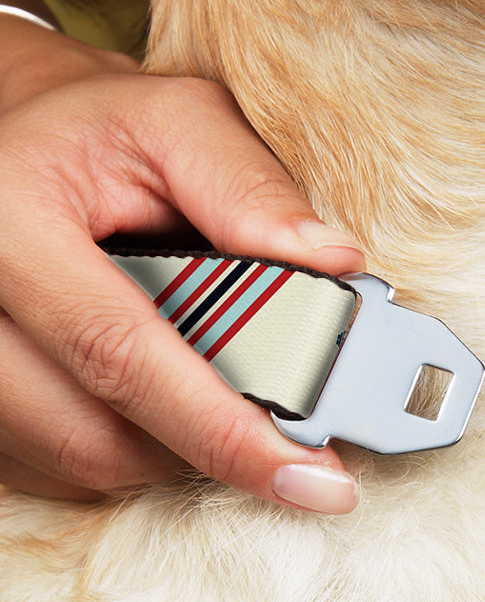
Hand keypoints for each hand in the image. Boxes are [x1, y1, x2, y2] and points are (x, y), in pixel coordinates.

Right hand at [0, 17, 363, 510]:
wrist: (18, 144)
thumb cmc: (101, 134)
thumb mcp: (175, 123)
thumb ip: (249, 187)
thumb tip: (334, 263)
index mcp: (10, 223)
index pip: (121, 354)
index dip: (224, 431)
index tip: (314, 478)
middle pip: (97, 435)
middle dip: (211, 449)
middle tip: (293, 446)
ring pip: (82, 461)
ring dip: (173, 450)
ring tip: (222, 397)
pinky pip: (60, 468)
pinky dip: (133, 450)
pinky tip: (166, 402)